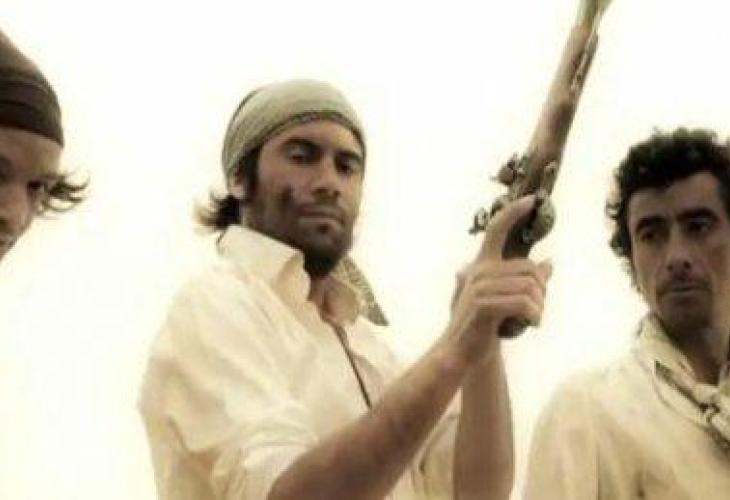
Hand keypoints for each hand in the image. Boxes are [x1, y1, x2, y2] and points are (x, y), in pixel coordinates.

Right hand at [448, 195, 552, 365]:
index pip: (496, 230)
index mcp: (482, 266)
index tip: (530, 200)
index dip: (512, 213)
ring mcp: (479, 288)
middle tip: (538, 309)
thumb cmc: (482, 325)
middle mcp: (479, 271)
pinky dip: (535, 315)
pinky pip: (523, 302)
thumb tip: (549, 263)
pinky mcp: (483, 306)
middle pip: (529, 268)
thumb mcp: (504, 299)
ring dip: (540, 306)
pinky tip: (533, 324)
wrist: (461, 352)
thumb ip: (523, 280)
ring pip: (530, 287)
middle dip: (542, 290)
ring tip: (535, 319)